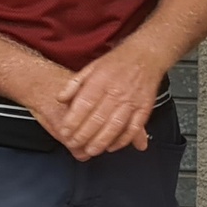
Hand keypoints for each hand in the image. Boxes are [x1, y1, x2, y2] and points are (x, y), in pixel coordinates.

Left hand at [54, 44, 165, 159]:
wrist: (146, 56)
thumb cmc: (116, 63)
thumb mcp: (91, 67)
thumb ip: (74, 84)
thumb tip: (60, 99)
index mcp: (101, 81)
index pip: (84, 104)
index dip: (73, 121)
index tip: (65, 132)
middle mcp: (116, 92)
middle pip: (98, 118)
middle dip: (84, 135)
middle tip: (74, 145)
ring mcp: (131, 101)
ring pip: (115, 126)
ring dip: (102, 141)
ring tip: (91, 151)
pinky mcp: (144, 108)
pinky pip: (133, 128)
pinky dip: (123, 140)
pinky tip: (112, 147)